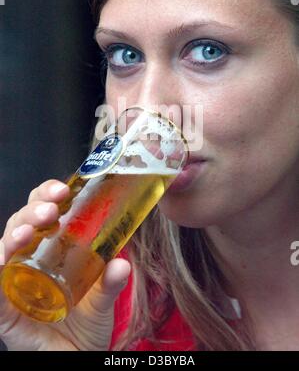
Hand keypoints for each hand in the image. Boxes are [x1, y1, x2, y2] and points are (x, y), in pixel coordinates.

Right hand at [0, 180, 130, 350]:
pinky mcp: (6, 308)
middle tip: (51, 210)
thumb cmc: (86, 323)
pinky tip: (0, 261)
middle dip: (33, 210)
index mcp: (52, 247)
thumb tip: (122, 263)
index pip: (43, 212)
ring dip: (14, 235)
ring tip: (28, 232)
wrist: (78, 357)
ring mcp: (15, 280)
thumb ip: (110, 282)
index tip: (63, 189)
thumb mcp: (102, 299)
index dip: (47, 195)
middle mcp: (30, 258)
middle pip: (22, 222)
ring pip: (5, 247)